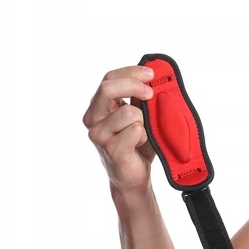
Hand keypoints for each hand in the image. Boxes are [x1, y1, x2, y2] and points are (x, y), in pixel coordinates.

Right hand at [82, 64, 157, 194]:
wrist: (135, 176)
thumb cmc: (139, 144)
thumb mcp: (142, 116)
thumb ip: (143, 98)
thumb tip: (156, 77)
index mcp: (99, 106)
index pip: (109, 78)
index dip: (131, 72)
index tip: (151, 74)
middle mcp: (93, 118)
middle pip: (107, 88)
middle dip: (134, 86)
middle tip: (151, 94)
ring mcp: (98, 135)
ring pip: (128, 112)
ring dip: (144, 120)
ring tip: (143, 133)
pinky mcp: (110, 149)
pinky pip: (135, 131)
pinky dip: (144, 136)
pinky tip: (139, 144)